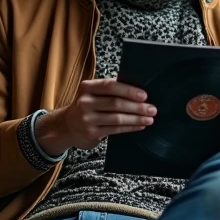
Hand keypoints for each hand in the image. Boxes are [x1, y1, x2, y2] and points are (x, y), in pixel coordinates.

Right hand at [35, 78, 155, 155]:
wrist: (67, 126)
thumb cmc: (87, 106)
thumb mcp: (93, 93)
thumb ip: (110, 89)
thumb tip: (138, 88)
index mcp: (87, 87)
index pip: (110, 86)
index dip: (129, 90)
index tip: (144, 95)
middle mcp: (85, 102)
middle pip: (116, 103)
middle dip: (137, 107)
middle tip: (152, 108)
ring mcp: (87, 119)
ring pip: (117, 118)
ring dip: (136, 118)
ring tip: (150, 118)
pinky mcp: (91, 133)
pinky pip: (116, 130)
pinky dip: (130, 127)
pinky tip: (140, 125)